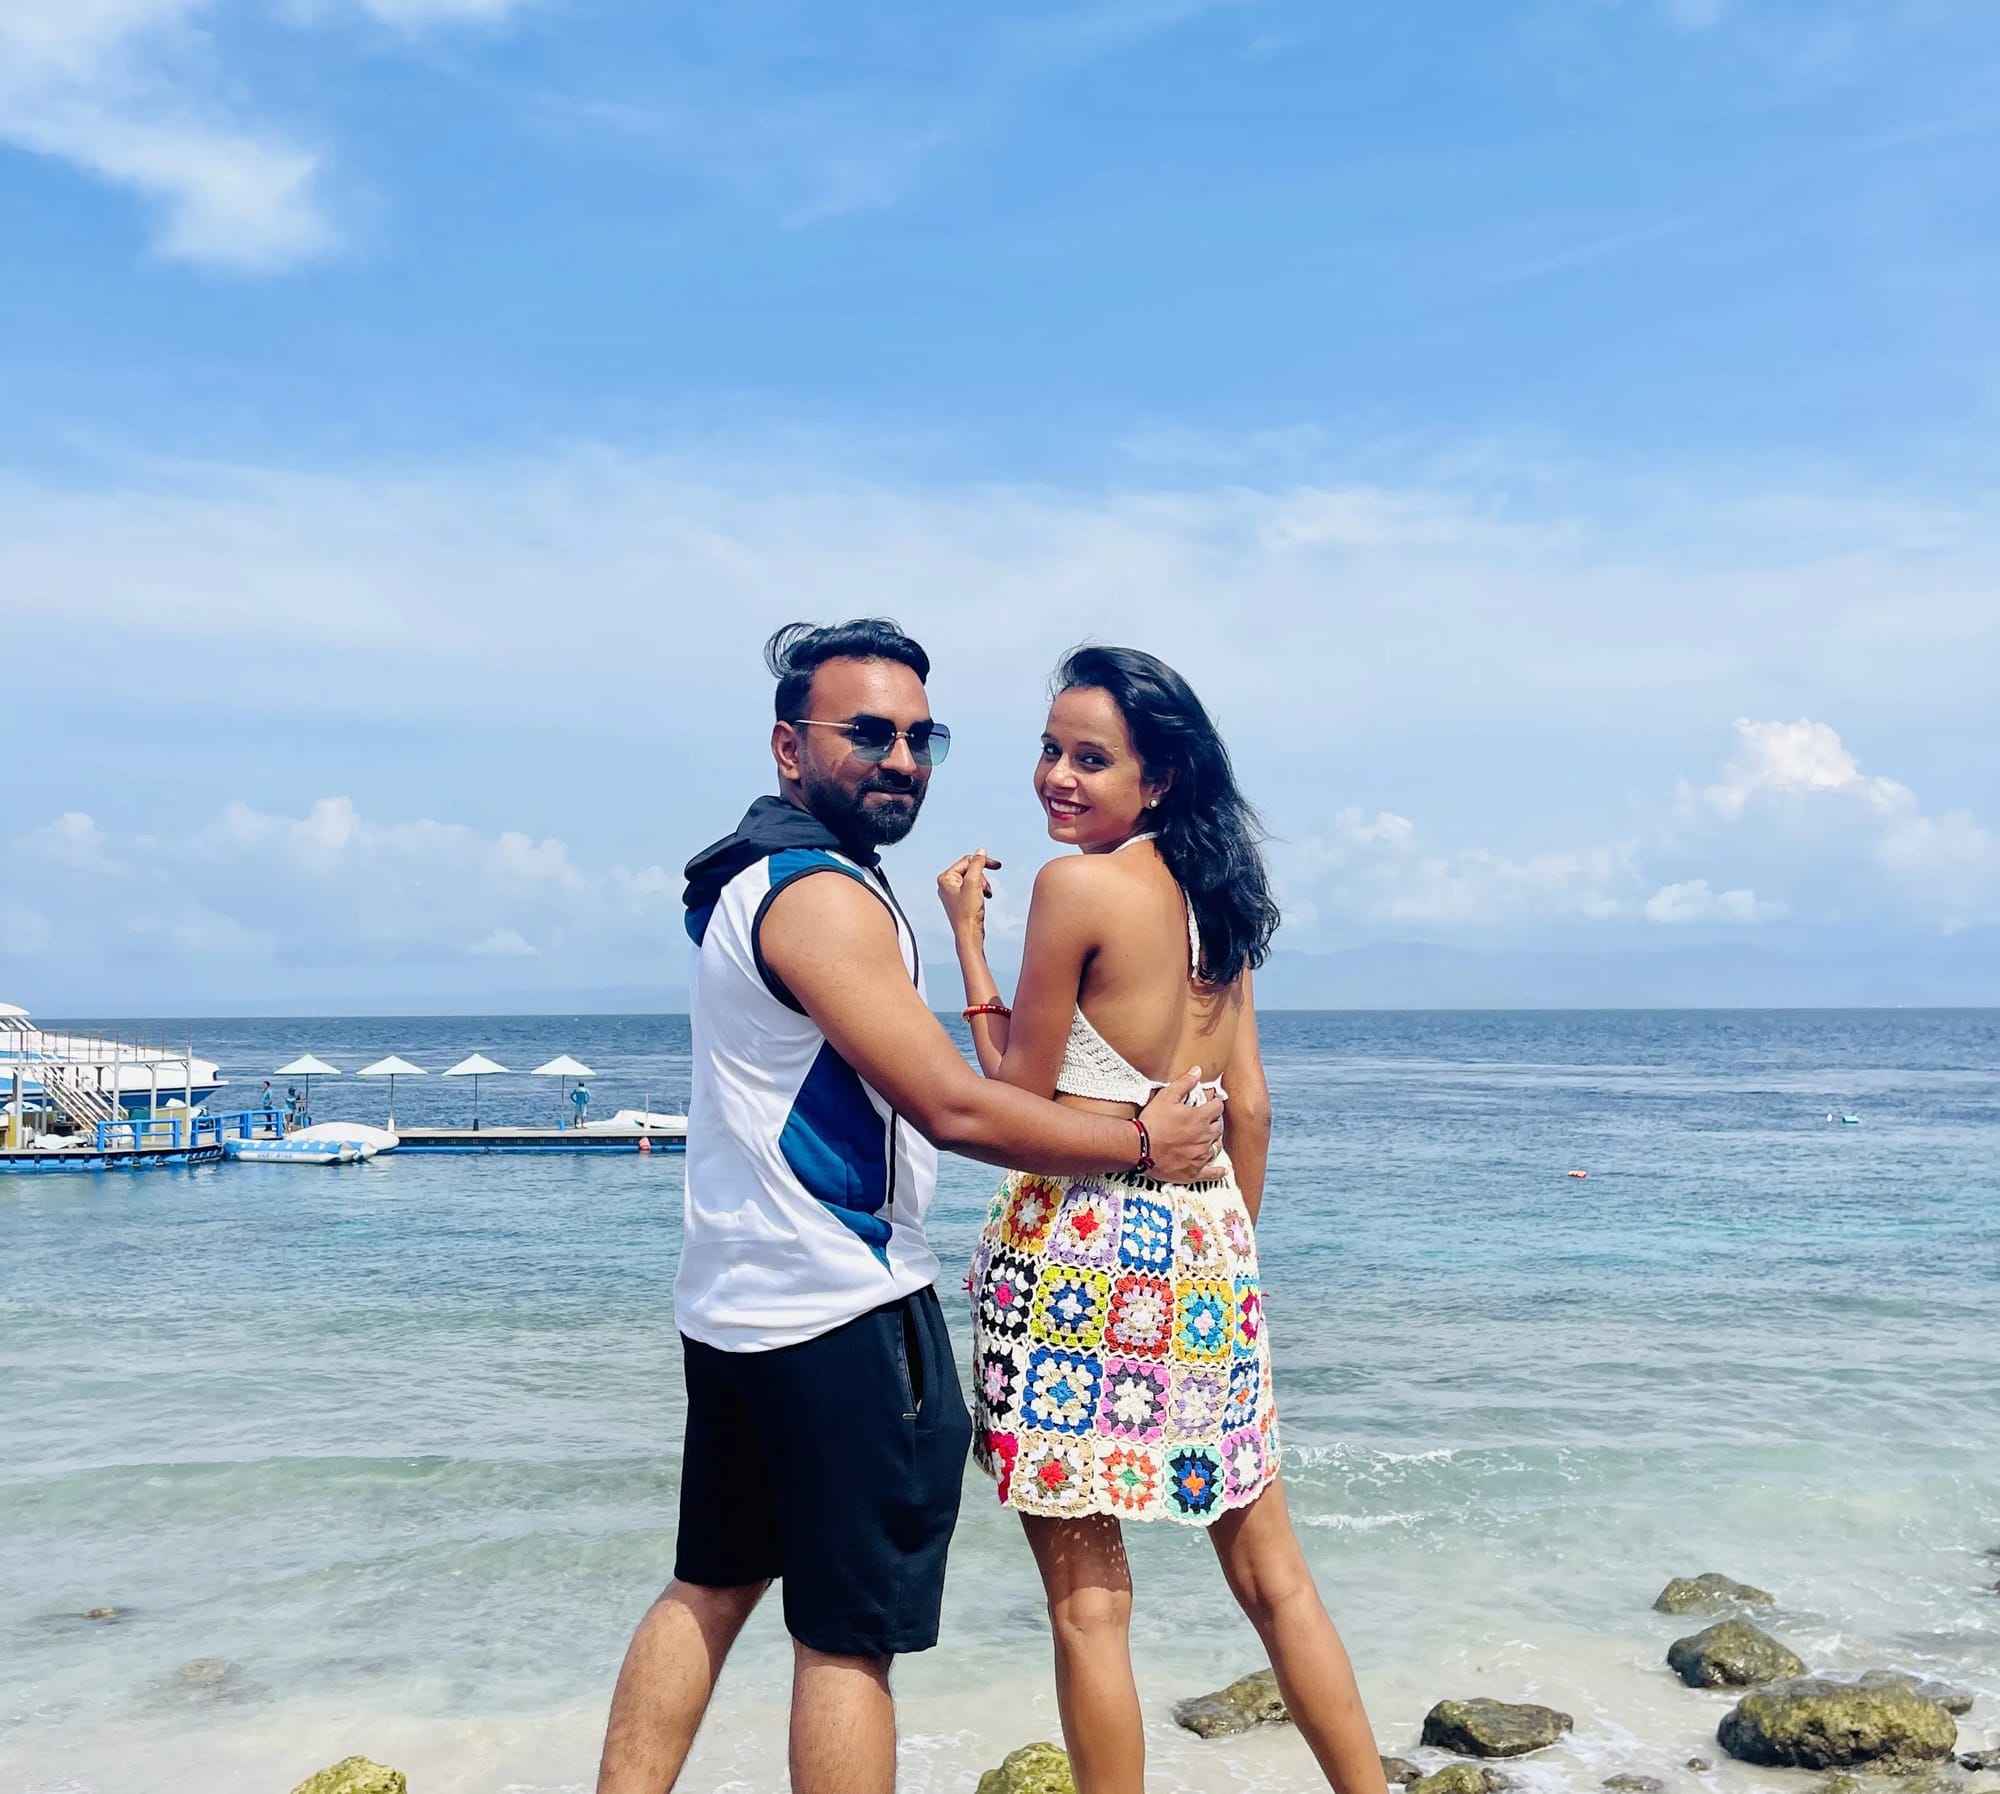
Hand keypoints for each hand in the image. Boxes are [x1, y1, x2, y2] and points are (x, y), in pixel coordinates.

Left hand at [936, 849, 1000, 941]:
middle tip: (985, 889)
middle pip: (970, 870)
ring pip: (973, 879)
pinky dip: (981, 892)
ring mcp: (953, 893)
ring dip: (983, 885)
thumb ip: (977, 864)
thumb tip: (981, 851)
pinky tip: (982, 900)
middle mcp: (946, 885)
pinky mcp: (960, 901)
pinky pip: (973, 889)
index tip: (997, 865)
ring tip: (984, 896)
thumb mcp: (974, 883)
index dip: (982, 862)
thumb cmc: (968, 912)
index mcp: (945, 878)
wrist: (969, 935)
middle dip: (982, 877)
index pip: (967, 861)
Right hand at [1139, 1068, 1227, 1182]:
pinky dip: (1218, 1171)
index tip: (1211, 1103)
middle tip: (1206, 1119)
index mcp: (1201, 1118)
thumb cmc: (1153, 1122)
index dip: (1214, 1103)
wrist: (1140, 1148)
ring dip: (1214, 1141)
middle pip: (1219, 1127)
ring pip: (1216, 1147)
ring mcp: (1201, 1155)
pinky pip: (1211, 1173)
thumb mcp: (1166, 1097)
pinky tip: (1221, 1170)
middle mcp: (1205, 1137)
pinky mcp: (1194, 1171)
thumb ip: (1184, 1083)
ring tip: (1209, 1138)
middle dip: (1214, 1121)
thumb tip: (1198, 1071)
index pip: (1218, 1107)